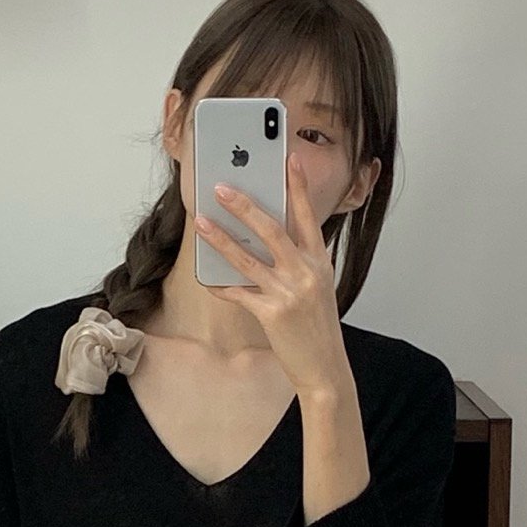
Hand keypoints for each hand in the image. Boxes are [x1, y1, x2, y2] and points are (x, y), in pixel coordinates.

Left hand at [193, 150, 347, 394]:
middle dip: (244, 206)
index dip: (298, 186)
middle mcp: (306, 273)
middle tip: (222, 187)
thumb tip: (264, 241)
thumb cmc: (318, 327)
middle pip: (272, 229)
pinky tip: (208, 279)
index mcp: (319, 262)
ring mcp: (289, 293)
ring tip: (201, 223)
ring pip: (248, 258)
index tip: (289, 159)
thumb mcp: (317, 288)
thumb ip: (299, 262)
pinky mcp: (272, 314)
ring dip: (221, 238)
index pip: (308, 216)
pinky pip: (239, 294)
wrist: (325, 368)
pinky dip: (221, 286)